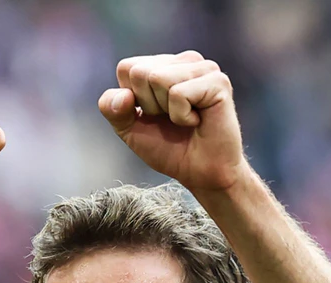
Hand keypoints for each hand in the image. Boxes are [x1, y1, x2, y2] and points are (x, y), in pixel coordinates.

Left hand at [98, 52, 248, 193]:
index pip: (127, 68)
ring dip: (166, 110)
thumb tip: (123, 95)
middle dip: (149, 104)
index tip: (154, 115)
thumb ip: (112, 109)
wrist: (200, 174)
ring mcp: (203, 68)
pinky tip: (197, 121)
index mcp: (164, 65)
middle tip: (171, 119)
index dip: (132, 99)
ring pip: (158, 78)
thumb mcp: (129, 129)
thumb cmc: (170, 149)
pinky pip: (178, 94)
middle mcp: (184, 61)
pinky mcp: (217, 81)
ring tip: (186, 118)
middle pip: (140, 72)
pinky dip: (182, 116)